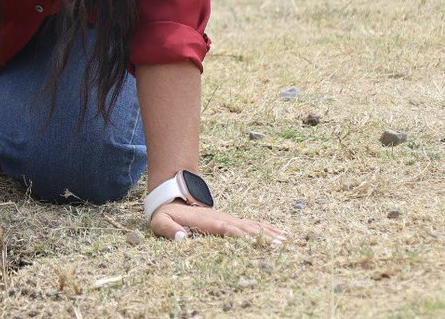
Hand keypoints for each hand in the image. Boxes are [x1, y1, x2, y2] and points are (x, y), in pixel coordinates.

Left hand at [150, 200, 286, 243]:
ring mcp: (228, 218)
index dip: (239, 235)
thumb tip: (181, 237)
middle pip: (244, 228)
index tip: (255, 242)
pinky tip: (281, 234)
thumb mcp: (159, 222)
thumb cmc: (165, 215)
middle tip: (279, 246)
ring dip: (268, 232)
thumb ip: (168, 229)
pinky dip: (267, 229)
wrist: (171, 200)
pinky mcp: (231, 221)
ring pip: (252, 225)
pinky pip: (252, 224)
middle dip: (261, 236)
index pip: (226, 229)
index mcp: (206, 222)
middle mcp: (221, 218)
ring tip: (286, 241)